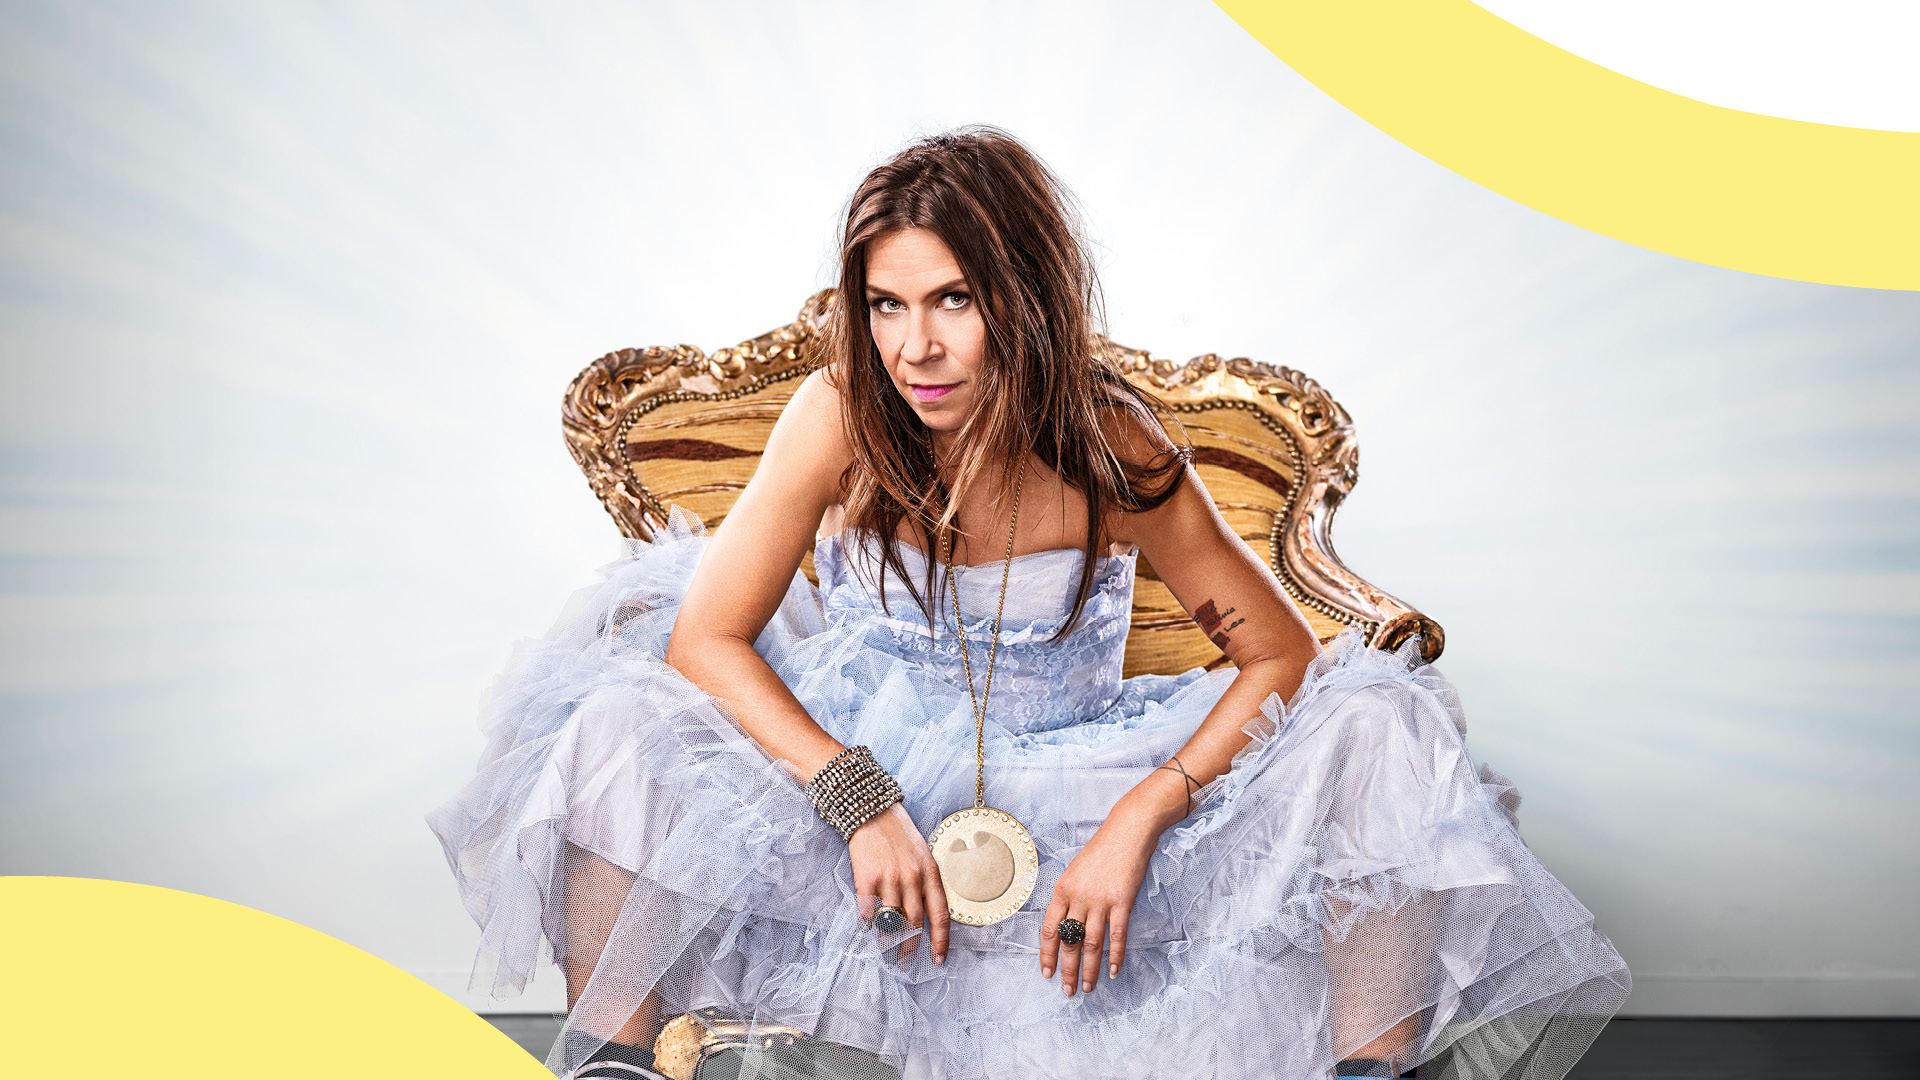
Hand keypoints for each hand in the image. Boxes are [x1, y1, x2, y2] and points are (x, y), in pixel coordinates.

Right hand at [849, 801, 950, 964]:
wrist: (872, 812)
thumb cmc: (900, 835)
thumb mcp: (923, 855)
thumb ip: (926, 883)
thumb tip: (924, 918)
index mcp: (931, 873)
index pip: (940, 915)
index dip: (940, 941)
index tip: (938, 960)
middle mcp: (912, 878)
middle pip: (914, 924)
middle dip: (910, 948)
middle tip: (905, 963)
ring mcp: (889, 879)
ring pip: (890, 922)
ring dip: (887, 942)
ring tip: (885, 952)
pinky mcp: (866, 879)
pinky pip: (868, 912)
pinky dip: (867, 925)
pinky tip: (866, 930)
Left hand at [1039, 788, 1171, 995]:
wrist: (1128, 830)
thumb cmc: (1102, 850)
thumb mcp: (1075, 872)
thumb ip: (1070, 898)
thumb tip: (1066, 927)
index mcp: (1062, 890)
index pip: (1048, 930)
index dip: (1046, 955)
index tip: (1046, 974)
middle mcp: (1078, 897)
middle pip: (1068, 942)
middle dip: (1067, 970)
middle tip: (1067, 991)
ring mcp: (1100, 900)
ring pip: (1091, 944)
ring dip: (1090, 970)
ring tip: (1089, 988)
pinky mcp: (1122, 901)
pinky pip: (1117, 935)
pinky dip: (1115, 956)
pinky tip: (1113, 972)